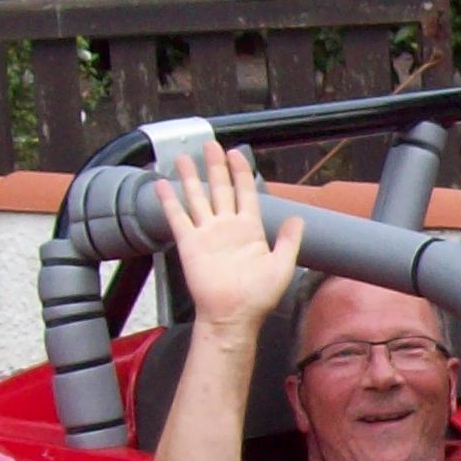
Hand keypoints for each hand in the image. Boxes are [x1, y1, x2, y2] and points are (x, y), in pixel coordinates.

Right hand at [153, 142, 303, 337]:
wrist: (233, 316)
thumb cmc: (259, 296)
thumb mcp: (282, 266)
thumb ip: (289, 240)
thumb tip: (297, 218)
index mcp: (250, 229)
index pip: (245, 193)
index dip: (241, 172)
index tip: (236, 153)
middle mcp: (227, 227)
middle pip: (220, 189)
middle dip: (216, 166)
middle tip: (210, 145)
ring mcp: (207, 233)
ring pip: (198, 197)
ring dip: (191, 177)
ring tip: (185, 156)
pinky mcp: (189, 243)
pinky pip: (177, 217)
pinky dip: (169, 200)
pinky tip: (162, 184)